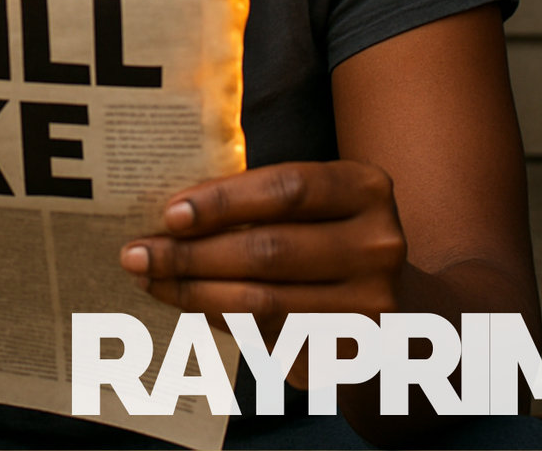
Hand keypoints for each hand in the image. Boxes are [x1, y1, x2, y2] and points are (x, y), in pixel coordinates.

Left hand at [120, 160, 406, 354]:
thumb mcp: (317, 204)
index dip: (224, 200)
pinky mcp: (355, 352)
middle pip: (268, 249)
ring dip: (193, 292)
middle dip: (191, 252)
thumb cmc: (330, 237)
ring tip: (149, 278)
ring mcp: (372, 304)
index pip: (286, 189)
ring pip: (263, 301)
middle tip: (137, 252)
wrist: (404, 309)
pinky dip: (219, 318)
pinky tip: (186, 304)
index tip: (169, 213)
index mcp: (364, 188)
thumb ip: (263, 200)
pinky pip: (269, 335)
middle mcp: (378, 244)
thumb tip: (172, 212)